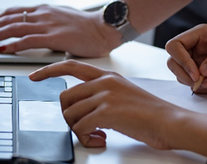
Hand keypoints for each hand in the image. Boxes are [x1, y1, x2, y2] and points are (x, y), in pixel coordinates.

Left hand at [0, 5, 119, 57]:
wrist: (105, 27)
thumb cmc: (86, 26)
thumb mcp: (61, 19)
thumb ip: (46, 22)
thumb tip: (33, 30)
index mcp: (42, 9)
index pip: (11, 12)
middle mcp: (41, 14)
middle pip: (6, 19)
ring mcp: (46, 24)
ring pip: (12, 28)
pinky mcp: (53, 36)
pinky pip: (26, 40)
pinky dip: (10, 45)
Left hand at [30, 60, 187, 149]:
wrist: (172, 122)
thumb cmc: (152, 114)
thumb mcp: (124, 95)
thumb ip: (102, 96)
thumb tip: (83, 110)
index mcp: (107, 76)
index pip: (71, 65)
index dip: (49, 70)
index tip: (34, 76)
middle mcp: (104, 82)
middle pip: (64, 97)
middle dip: (68, 116)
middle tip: (83, 128)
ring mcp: (105, 95)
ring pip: (70, 114)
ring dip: (78, 130)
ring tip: (96, 136)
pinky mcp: (107, 111)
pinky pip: (81, 127)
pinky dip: (87, 138)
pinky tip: (101, 140)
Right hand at [165, 24, 206, 93]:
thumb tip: (203, 68)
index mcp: (201, 35)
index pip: (176, 45)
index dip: (181, 59)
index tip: (195, 73)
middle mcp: (196, 48)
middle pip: (174, 61)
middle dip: (186, 74)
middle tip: (202, 82)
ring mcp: (199, 62)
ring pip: (181, 74)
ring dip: (196, 83)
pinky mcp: (204, 76)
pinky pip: (193, 84)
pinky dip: (204, 88)